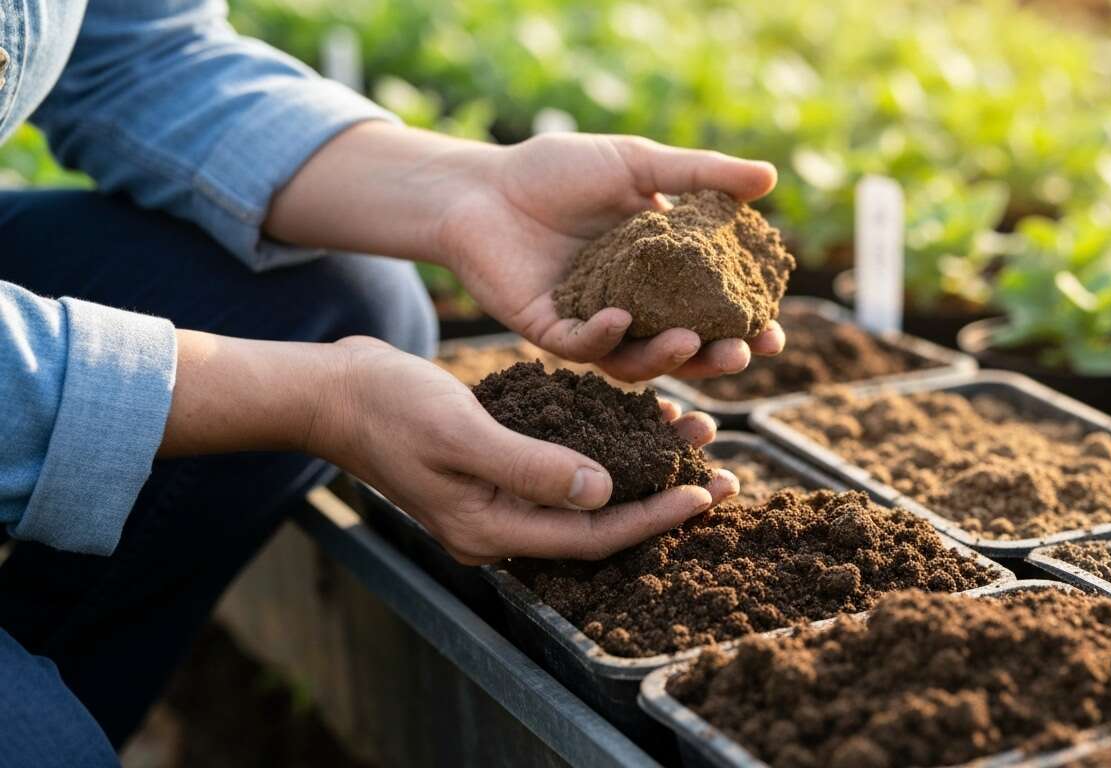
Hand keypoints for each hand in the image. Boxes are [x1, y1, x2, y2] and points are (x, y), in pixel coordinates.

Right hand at [312, 337, 737, 562]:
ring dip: (639, 464)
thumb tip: (603, 492)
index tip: (706, 492)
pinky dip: (603, 444)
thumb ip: (531, 467)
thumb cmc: (388, 408)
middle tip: (722, 466)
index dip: (653, 517)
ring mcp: (495, 498)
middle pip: (598, 521)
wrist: (331, 391)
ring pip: (586, 491)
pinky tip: (637, 416)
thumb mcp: (462, 433)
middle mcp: (498, 524)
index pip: (591, 535)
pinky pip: (562, 465)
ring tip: (692, 431)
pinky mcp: (495, 468)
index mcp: (490, 528)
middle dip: (661, 493)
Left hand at [434, 133, 785, 380]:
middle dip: (717, 356)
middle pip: (685, 345)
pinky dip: (604, 335)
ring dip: (668, 358)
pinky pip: (584, 345)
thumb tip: (771, 177)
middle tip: (744, 353)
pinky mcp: (551, 332)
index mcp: (661, 273)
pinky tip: (621, 318)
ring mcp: (593, 324)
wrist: (481, 185)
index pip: (713, 306)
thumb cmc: (557, 170)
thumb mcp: (636, 164)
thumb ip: (701, 175)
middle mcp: (633, 306)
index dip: (745, 321)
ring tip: (692, 343)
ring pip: (638, 359)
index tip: (773, 328)